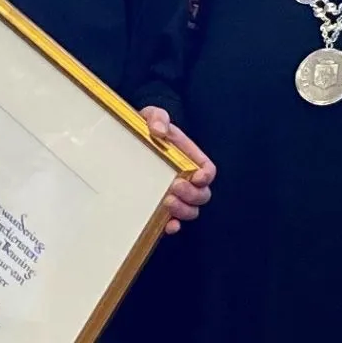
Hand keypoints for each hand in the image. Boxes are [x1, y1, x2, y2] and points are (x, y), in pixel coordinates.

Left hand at [141, 107, 215, 231]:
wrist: (133, 139)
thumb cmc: (148, 128)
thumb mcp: (153, 116)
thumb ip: (158, 117)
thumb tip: (159, 130)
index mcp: (191, 159)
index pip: (208, 171)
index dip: (206, 176)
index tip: (196, 176)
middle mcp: (188, 180)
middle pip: (202, 195)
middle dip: (192, 195)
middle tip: (174, 187)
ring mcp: (176, 195)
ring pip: (191, 210)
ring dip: (183, 211)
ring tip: (167, 202)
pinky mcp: (162, 207)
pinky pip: (173, 221)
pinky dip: (173, 226)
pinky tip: (166, 225)